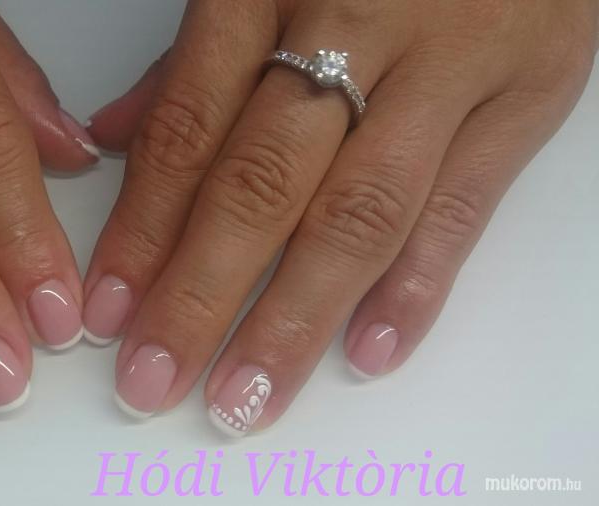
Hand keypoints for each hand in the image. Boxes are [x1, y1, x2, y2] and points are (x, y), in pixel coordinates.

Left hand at [83, 0, 596, 432]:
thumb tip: (112, 140)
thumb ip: (189, 58)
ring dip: (293, 319)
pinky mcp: (531, 89)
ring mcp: (448, 61)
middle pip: (261, 186)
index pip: (188, 131)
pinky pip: (465, 207)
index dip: (142, 231)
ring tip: (244, 397)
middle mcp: (352, 23)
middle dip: (199, 296)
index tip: (109, 311)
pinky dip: (415, 289)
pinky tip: (363, 353)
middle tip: (153, 381)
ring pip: (358, 213)